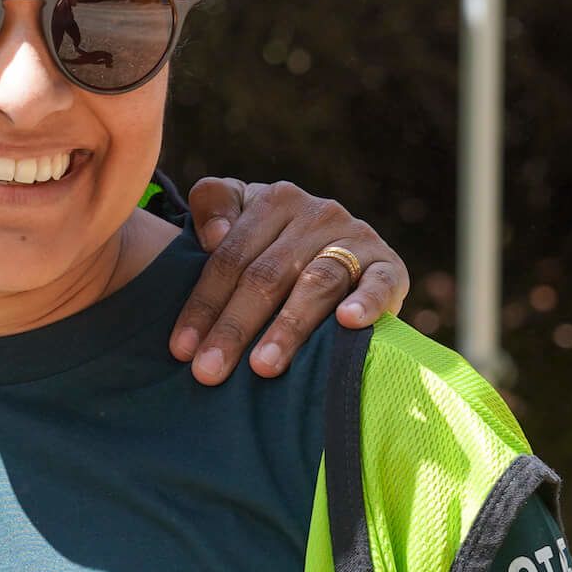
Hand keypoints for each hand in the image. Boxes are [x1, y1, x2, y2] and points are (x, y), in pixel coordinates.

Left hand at [170, 178, 408, 384]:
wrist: (344, 248)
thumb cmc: (273, 242)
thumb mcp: (239, 216)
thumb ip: (213, 207)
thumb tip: (212, 236)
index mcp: (275, 200)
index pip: (230, 256)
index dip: (203, 303)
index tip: (181, 349)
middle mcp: (318, 213)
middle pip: (267, 275)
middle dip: (235, 327)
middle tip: (210, 371)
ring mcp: (356, 239)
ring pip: (316, 283)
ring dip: (288, 327)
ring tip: (263, 367)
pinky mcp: (390, 266)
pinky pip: (379, 283)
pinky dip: (365, 302)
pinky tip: (347, 323)